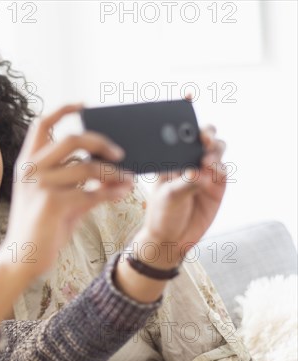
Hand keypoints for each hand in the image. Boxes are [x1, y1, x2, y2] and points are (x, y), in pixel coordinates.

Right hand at [2, 104, 133, 277]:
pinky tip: (122, 193)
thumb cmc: (41, 225)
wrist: (21, 257)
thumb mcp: (55, 196)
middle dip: (101, 142)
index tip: (85, 105)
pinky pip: (92, 193)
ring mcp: (40, 186)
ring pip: (87, 167)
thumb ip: (77, 180)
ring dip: (114, 172)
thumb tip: (111, 169)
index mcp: (27, 162)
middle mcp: (30, 169)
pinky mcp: (53, 204)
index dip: (64, 109)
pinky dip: (112, 193)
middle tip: (120, 152)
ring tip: (128, 178)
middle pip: (72, 139)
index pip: (41, 123)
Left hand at [133, 126, 226, 267]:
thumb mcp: (168, 196)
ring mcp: (205, 171)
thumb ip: (185, 183)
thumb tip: (199, 171)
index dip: (184, 113)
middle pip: (204, 136)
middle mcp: (188, 160)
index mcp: (170, 157)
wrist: (172, 239)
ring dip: (214, 150)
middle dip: (206, 131)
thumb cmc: (161, 214)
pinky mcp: (217, 185)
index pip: (178, 131)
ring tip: (205, 161)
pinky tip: (209, 173)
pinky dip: (219, 167)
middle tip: (202, 138)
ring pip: (217, 150)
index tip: (187, 97)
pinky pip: (223, 169)